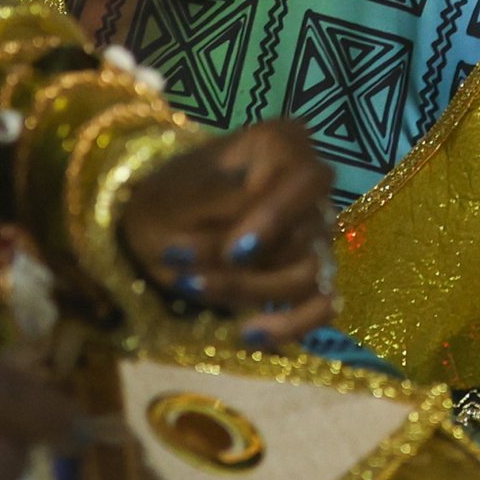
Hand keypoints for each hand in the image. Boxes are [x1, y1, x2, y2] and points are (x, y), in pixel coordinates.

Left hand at [117, 118, 339, 345]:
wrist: (159, 225)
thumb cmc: (166, 199)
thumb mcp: (177, 196)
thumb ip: (219, 211)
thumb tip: (246, 246)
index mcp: (282, 145)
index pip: (305, 180)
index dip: (275, 219)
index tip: (233, 253)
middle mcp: (309, 187)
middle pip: (304, 236)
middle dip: (244, 269)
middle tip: (187, 280)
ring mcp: (314, 229)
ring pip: (307, 275)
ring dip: (247, 293)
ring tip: (192, 290)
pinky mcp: (311, 270)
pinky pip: (321, 305)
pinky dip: (290, 324)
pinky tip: (250, 334)